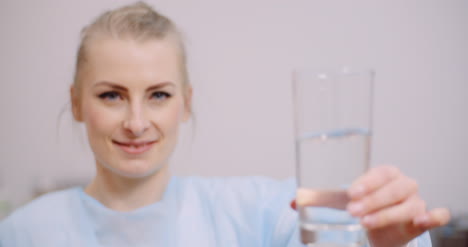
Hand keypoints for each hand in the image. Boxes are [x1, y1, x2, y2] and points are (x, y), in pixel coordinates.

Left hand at [292, 165, 450, 246]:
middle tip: (353, 211)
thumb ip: (319, 200)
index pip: (381, 172)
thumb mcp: (341, 202)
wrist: (378, 229)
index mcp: (385, 174)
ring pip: (410, 205)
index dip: (368, 181)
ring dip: (388, 213)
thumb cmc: (361, 207)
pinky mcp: (423, 219)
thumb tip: (293, 202)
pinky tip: (422, 221)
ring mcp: (416, 202)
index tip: (351, 193)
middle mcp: (403, 185)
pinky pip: (437, 215)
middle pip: (394, 188)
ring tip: (366, 222)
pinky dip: (434, 216)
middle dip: (373, 200)